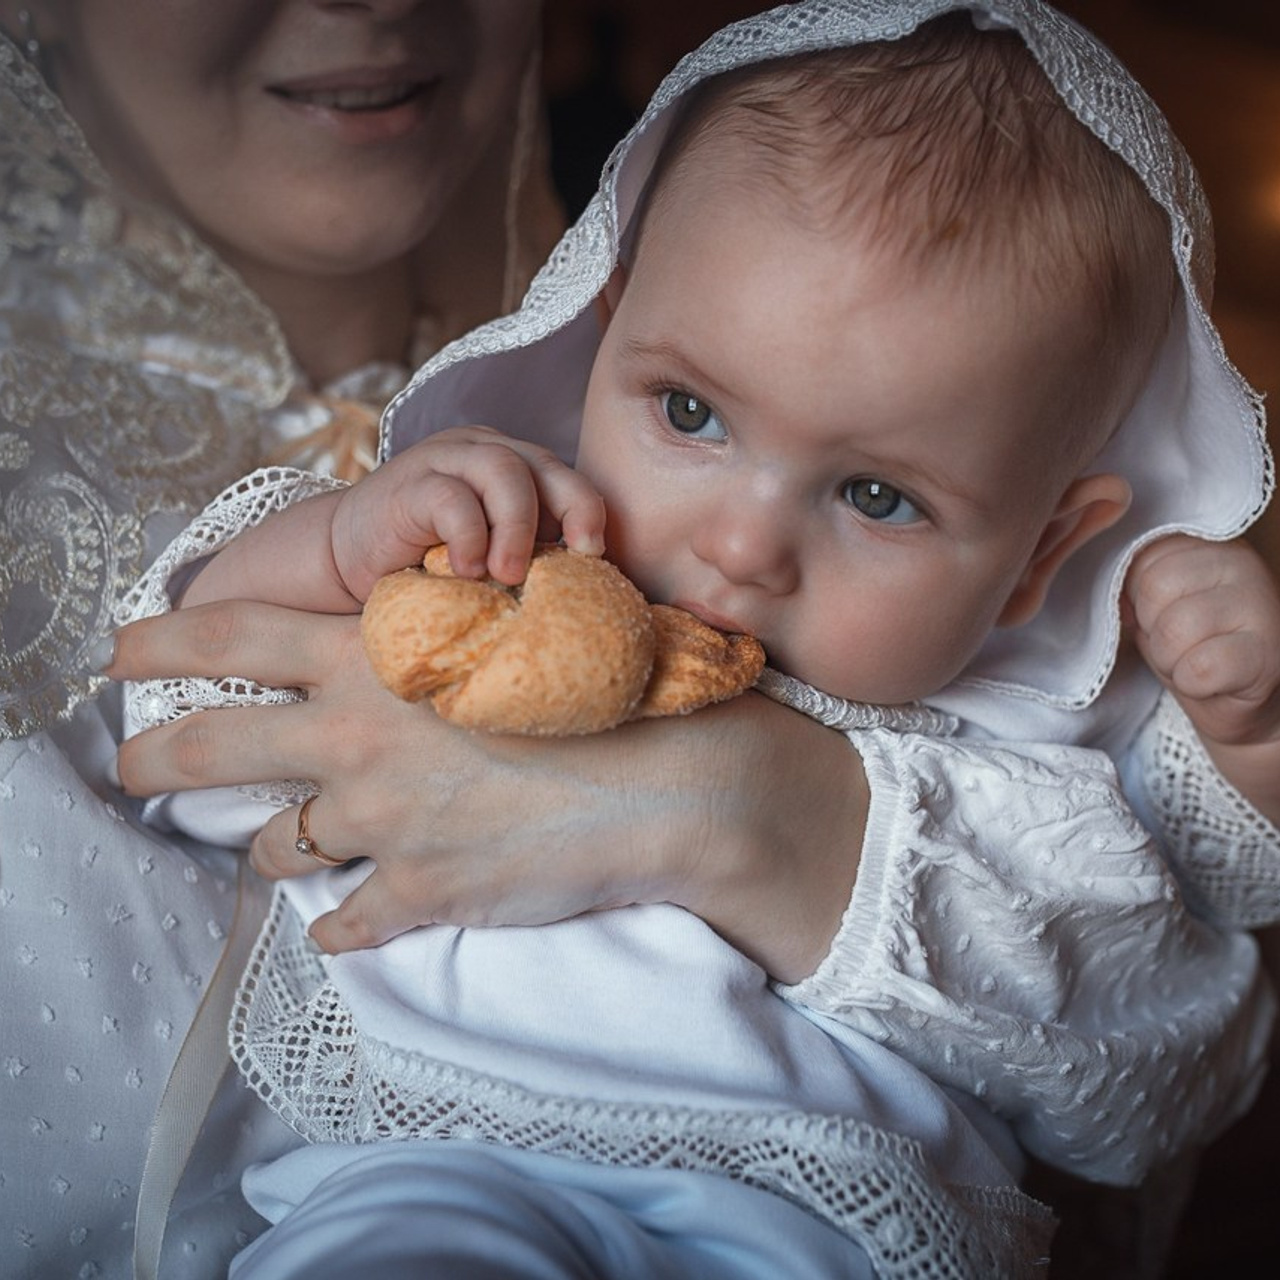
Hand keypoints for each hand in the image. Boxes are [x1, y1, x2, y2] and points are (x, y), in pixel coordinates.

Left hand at [109, 601, 864, 980]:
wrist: (668, 780)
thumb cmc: (603, 684)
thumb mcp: (508, 629)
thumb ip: (426, 636)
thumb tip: (383, 651)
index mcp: (376, 659)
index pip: (233, 637)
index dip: (163, 642)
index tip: (121, 653)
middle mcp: (358, 739)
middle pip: (213, 746)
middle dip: (155, 755)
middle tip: (131, 766)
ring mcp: (383, 823)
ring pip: (283, 843)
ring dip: (280, 843)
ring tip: (298, 843)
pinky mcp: (420, 892)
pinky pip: (350, 921)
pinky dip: (345, 923)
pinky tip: (352, 924)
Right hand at [330, 426, 606, 596]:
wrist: (343, 561)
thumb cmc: (426, 566)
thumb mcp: (490, 557)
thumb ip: (528, 555)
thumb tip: (584, 591)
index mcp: (510, 465)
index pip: (562, 476)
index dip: (587, 509)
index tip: (595, 554)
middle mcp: (480, 452)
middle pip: (542, 464)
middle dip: (571, 508)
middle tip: (578, 556)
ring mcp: (442, 461)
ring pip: (501, 469)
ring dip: (517, 524)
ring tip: (509, 573)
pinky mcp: (407, 485)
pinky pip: (450, 496)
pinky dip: (467, 535)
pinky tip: (465, 572)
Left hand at [1127, 535, 1279, 822]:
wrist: (1241, 702)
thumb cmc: (1194, 648)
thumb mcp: (1156, 607)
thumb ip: (1134, 583)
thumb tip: (1111, 587)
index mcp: (1207, 545)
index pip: (1142, 557)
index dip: (1137, 599)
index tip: (1162, 616)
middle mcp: (1240, 564)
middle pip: (1156, 588)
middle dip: (1152, 630)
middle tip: (1178, 645)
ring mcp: (1259, 606)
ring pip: (1174, 630)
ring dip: (1170, 660)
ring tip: (1194, 662)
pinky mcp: (1266, 655)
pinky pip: (1200, 668)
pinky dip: (1191, 683)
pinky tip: (1211, 682)